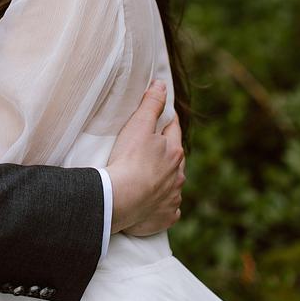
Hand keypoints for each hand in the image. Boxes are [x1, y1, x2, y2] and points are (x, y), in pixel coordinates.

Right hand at [107, 82, 184, 234]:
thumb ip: (151, 104)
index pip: (174, 130)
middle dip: (166, 154)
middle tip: (151, 151)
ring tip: (148, 180)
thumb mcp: (139, 126)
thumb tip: (162, 84)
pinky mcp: (166, 216)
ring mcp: (173, 197)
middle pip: (175, 160)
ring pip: (173, 185)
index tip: (163, 118)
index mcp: (173, 152)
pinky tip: (151, 204)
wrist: (122, 198)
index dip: (168, 122)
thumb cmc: (129, 159)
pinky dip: (161, 205)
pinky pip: (167, 209)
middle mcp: (178, 175)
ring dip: (164, 181)